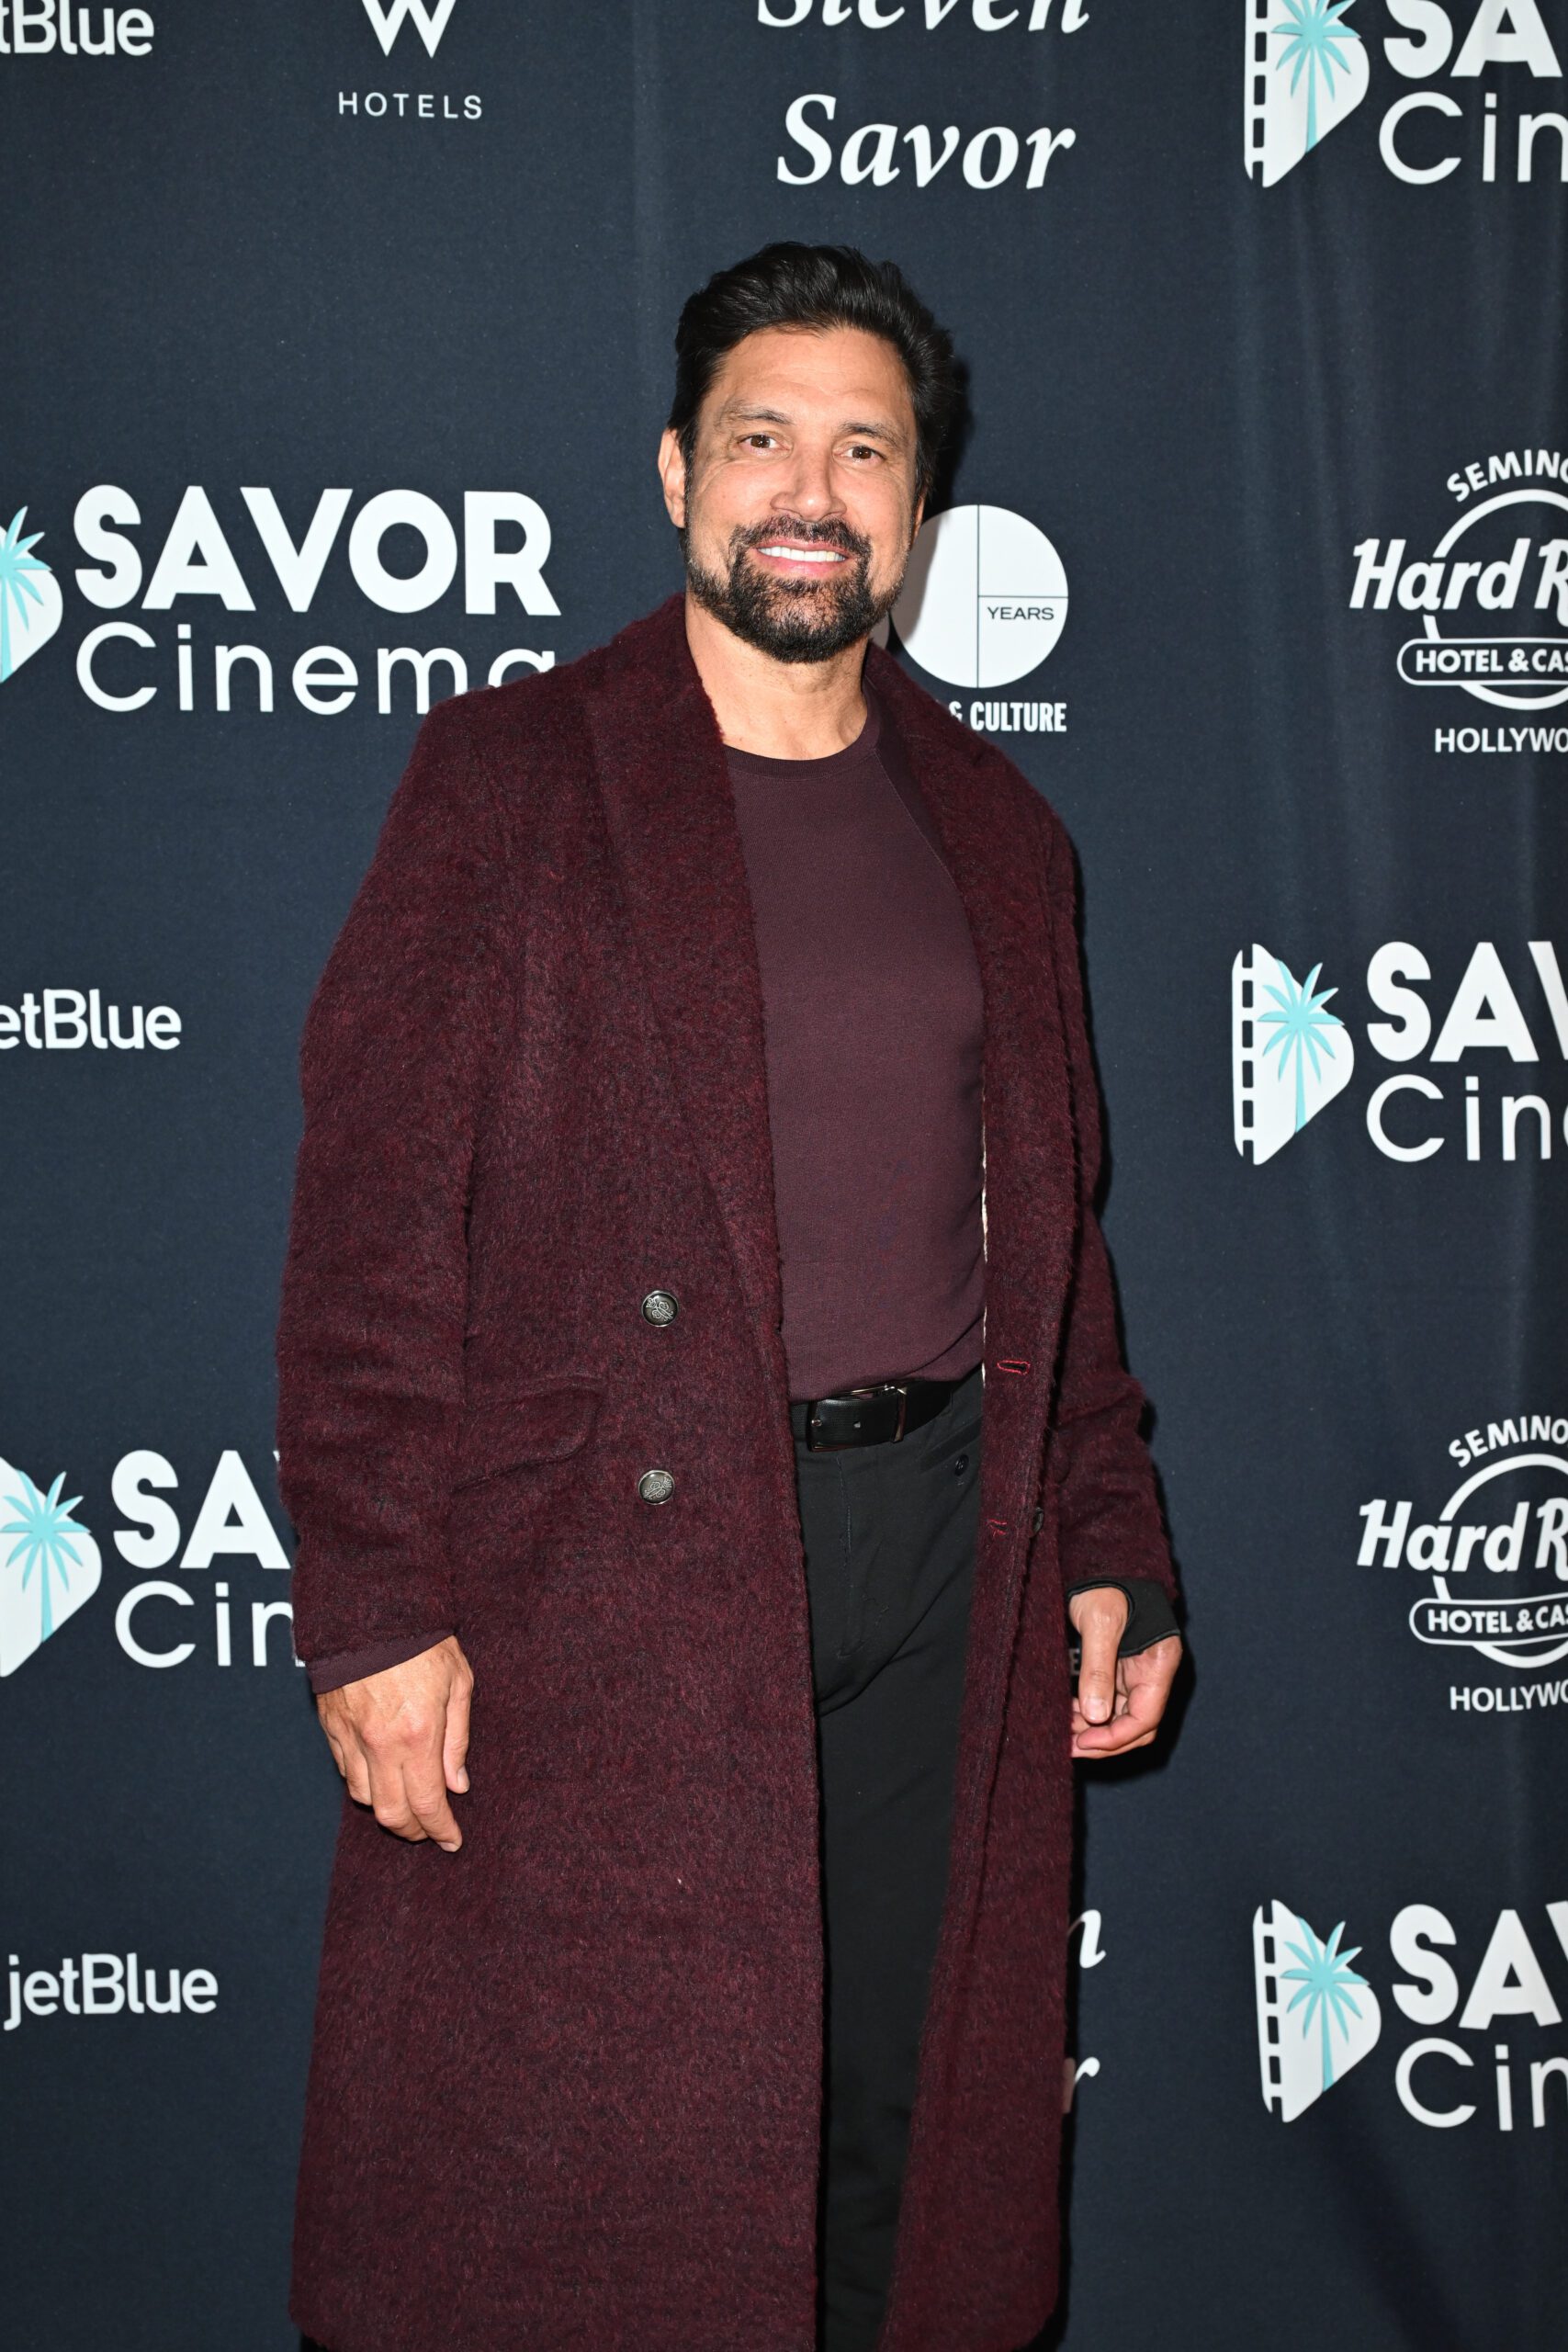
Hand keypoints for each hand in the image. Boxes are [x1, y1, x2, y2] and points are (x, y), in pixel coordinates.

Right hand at [316, 1634, 473, 1850]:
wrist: (372, 1609)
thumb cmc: (423, 1641)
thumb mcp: (459, 1683)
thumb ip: (458, 1739)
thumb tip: (458, 1784)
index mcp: (418, 1735)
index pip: (428, 1805)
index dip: (441, 1830)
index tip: (452, 1839)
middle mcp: (381, 1744)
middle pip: (391, 1814)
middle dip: (412, 1830)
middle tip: (429, 1828)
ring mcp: (352, 1737)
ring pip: (364, 1797)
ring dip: (387, 1808)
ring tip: (407, 1802)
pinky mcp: (332, 1726)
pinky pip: (346, 1771)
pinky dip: (364, 1782)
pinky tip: (382, 1774)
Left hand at [1068, 1587, 1180, 1759]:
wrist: (1102, 1561)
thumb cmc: (1105, 1585)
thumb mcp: (1099, 1623)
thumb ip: (1098, 1668)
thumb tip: (1095, 1715)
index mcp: (1159, 1663)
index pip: (1145, 1719)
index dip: (1115, 1738)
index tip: (1083, 1742)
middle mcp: (1153, 1673)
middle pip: (1137, 1725)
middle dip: (1105, 1740)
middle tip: (1069, 1746)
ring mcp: (1137, 1672)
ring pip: (1122, 1717)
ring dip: (1095, 1729)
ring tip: (1064, 1730)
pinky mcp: (1120, 1668)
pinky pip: (1111, 1701)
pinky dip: (1091, 1712)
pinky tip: (1069, 1712)